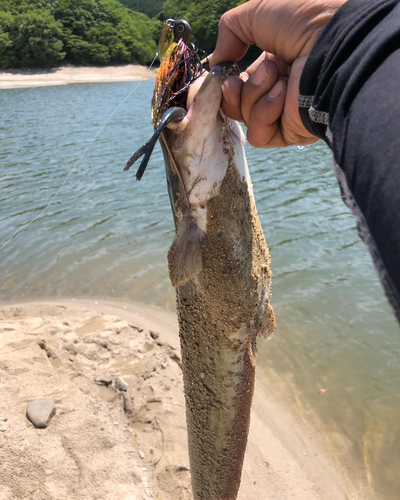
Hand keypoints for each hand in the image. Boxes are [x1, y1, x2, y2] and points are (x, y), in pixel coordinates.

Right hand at [210, 0, 345, 146]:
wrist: (336, 42)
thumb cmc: (306, 21)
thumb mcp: (258, 12)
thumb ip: (230, 30)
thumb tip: (216, 62)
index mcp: (275, 61)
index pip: (239, 81)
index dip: (224, 80)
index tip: (219, 74)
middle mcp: (279, 87)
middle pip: (237, 104)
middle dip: (231, 91)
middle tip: (234, 80)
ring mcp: (285, 111)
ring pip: (246, 118)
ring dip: (253, 94)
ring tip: (276, 75)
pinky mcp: (291, 132)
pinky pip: (260, 135)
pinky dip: (263, 113)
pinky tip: (282, 93)